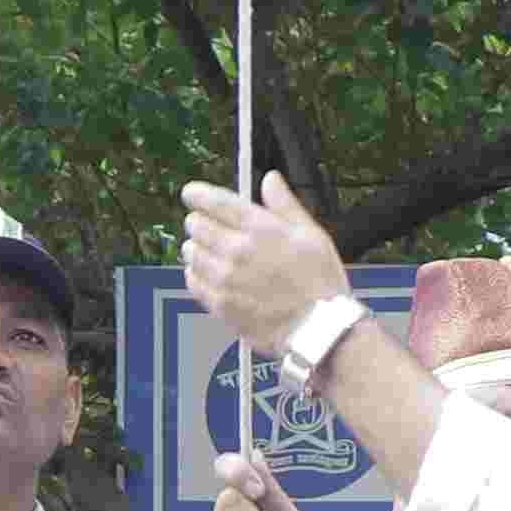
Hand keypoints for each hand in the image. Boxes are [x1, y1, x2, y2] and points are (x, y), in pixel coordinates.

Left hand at [174, 168, 349, 357]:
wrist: (319, 330)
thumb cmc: (320, 283)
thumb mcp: (312, 234)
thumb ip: (285, 204)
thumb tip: (270, 180)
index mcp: (260, 228)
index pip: (216, 201)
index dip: (198, 193)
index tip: (191, 193)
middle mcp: (237, 250)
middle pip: (196, 225)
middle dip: (199, 221)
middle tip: (206, 226)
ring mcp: (225, 279)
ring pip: (190, 252)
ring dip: (196, 247)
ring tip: (208, 252)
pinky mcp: (219, 304)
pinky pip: (192, 282)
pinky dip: (195, 274)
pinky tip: (207, 275)